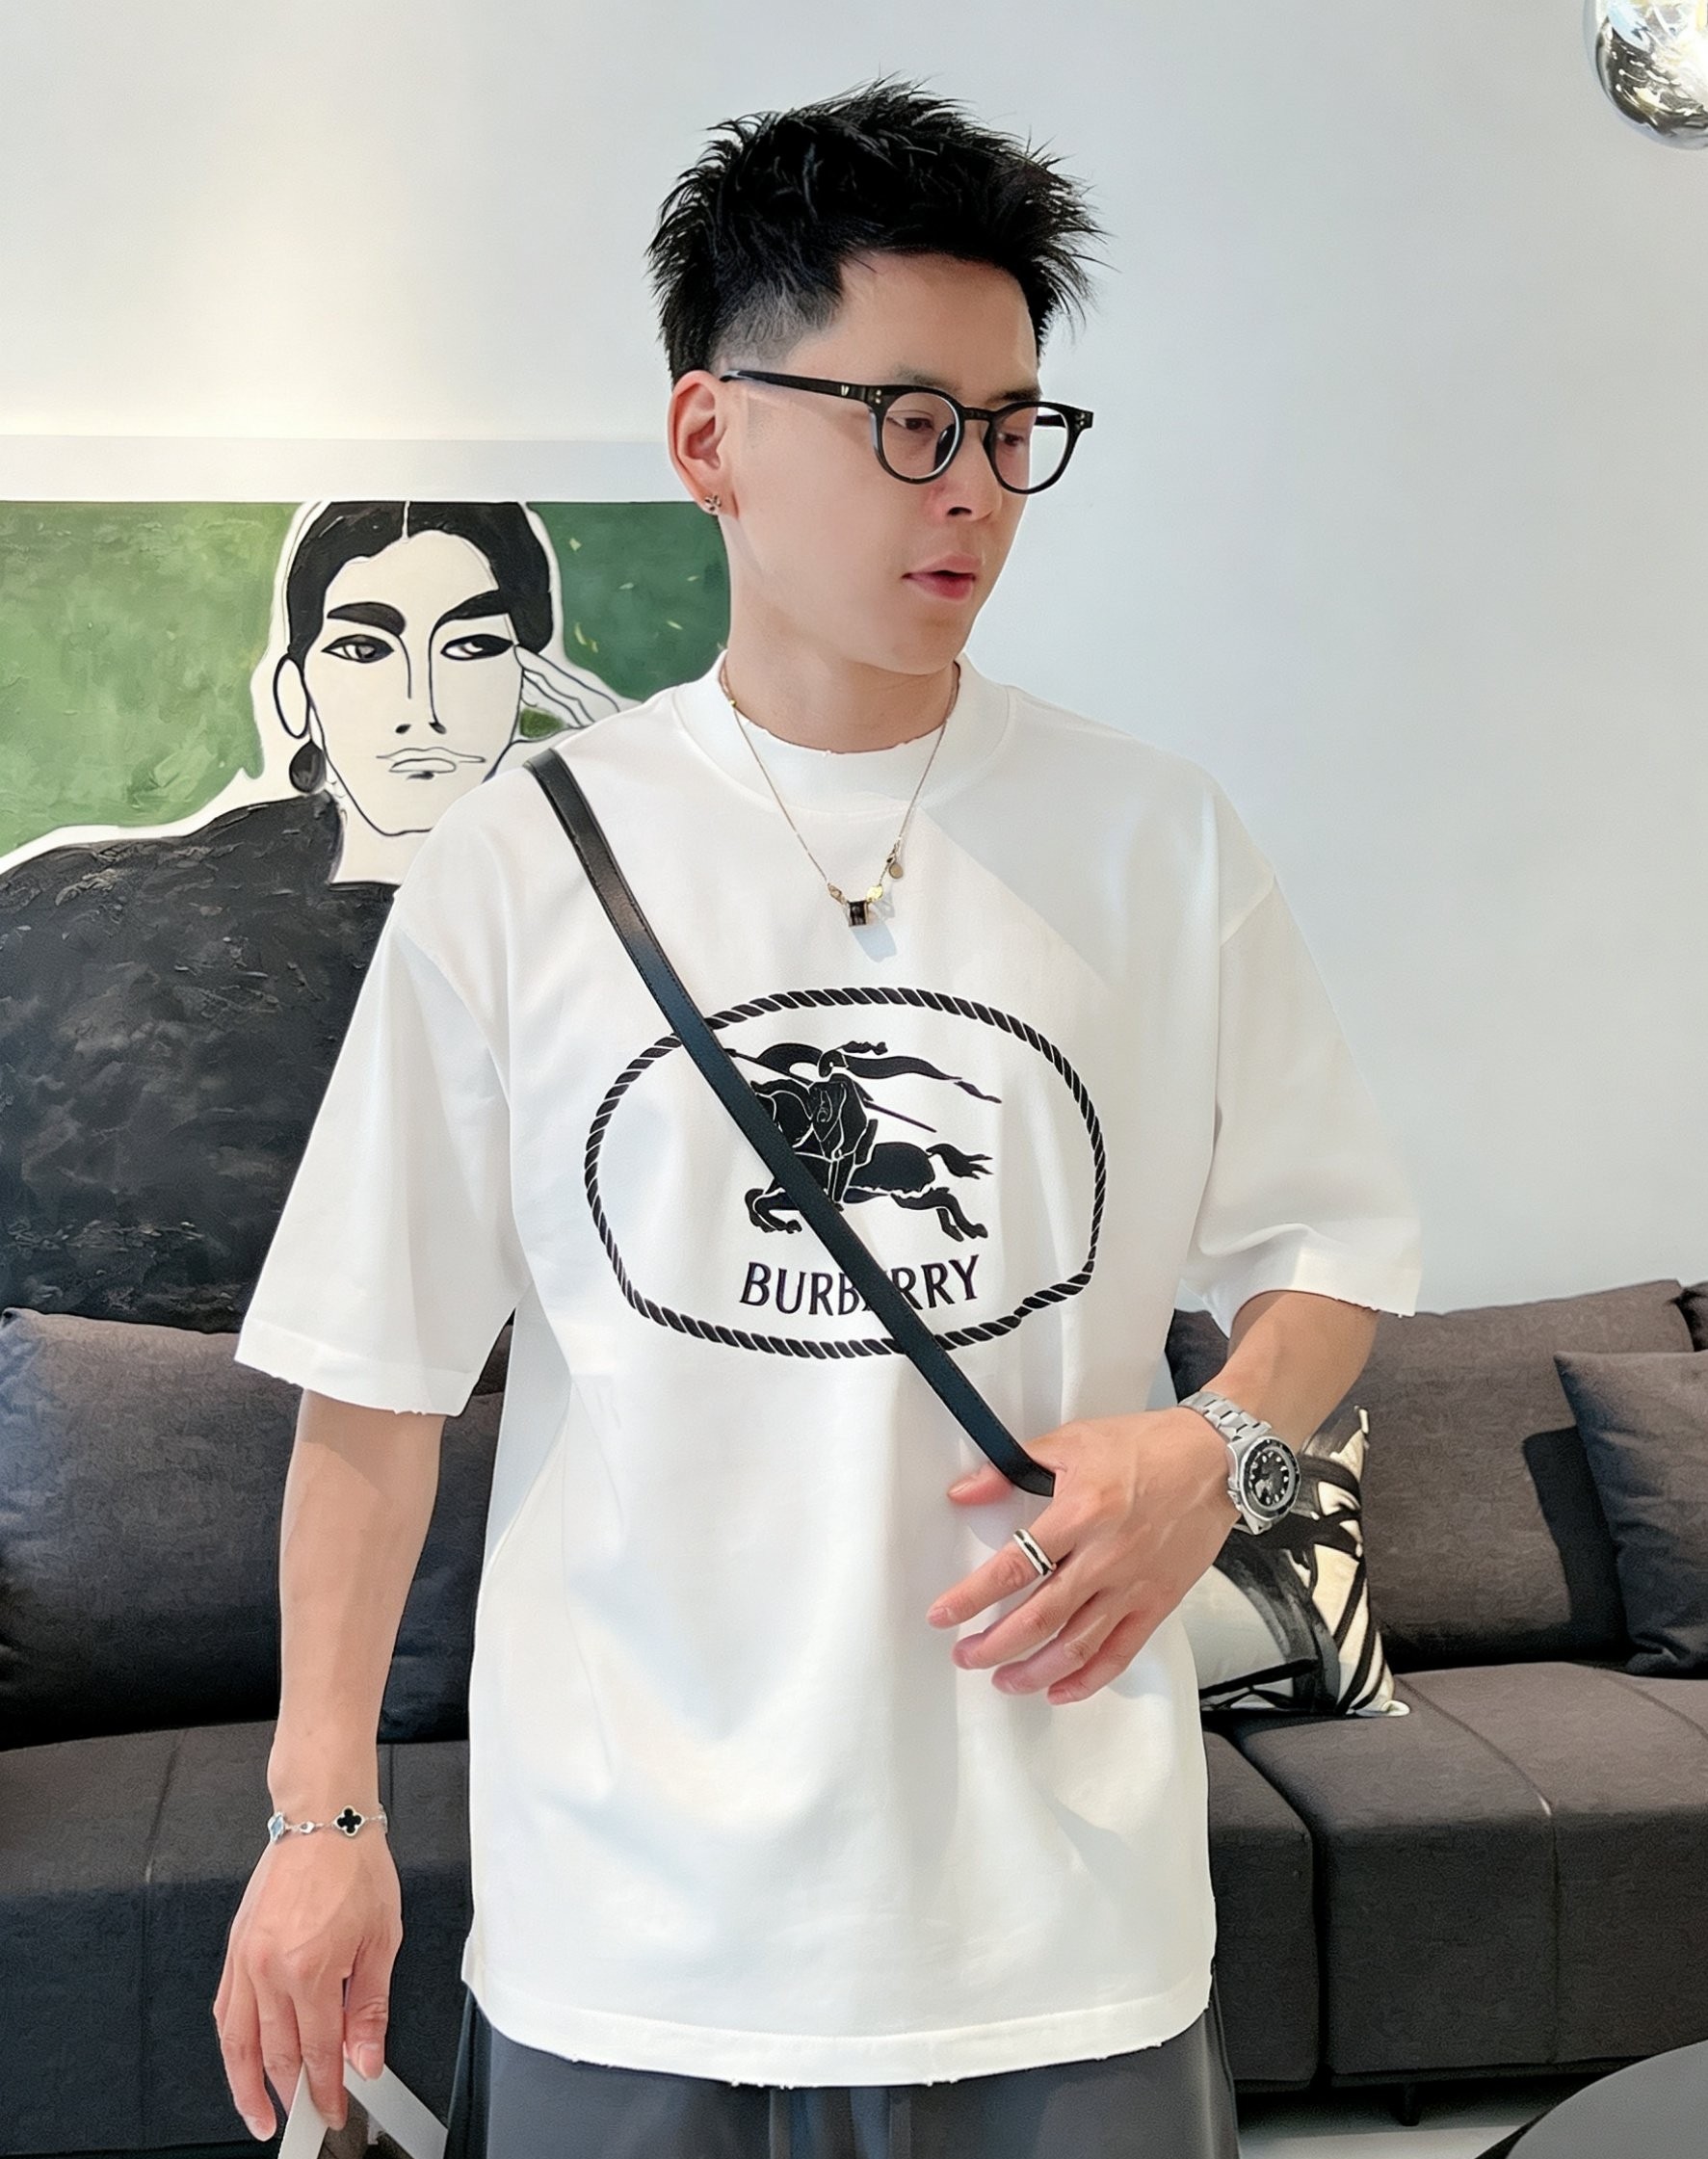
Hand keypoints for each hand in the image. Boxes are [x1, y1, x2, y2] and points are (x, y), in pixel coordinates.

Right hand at [212, 1828, 402, 2139]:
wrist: (324, 1819)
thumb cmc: (356, 1866)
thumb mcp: (382, 1939)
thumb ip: (370, 2007)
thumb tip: (366, 2059)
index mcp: (309, 1969)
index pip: (316, 2052)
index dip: (327, 2090)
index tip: (336, 2110)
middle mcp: (269, 1969)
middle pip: (275, 2055)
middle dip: (292, 2096)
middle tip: (306, 2119)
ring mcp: (245, 1960)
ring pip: (236, 2043)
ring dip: (246, 2087)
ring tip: (258, 2114)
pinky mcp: (234, 1948)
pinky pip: (223, 2010)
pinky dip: (230, 2043)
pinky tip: (239, 2059)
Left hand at [926, 1406, 1240, 1704]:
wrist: (1214, 1460)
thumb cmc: (1144, 1447)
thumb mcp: (1071, 1441)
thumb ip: (1011, 1468)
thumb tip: (963, 1492)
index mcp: (1080, 1513)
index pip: (1014, 1566)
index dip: (972, 1597)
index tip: (942, 1615)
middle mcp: (1105, 1557)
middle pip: (1040, 1618)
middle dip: (994, 1645)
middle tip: (965, 1656)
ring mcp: (1134, 1585)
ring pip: (1077, 1646)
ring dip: (1033, 1671)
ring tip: (1002, 1680)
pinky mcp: (1158, 1603)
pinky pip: (1120, 1653)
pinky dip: (1087, 1680)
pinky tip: (1059, 1690)